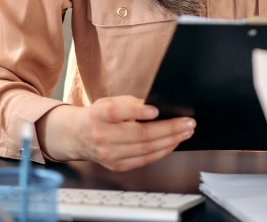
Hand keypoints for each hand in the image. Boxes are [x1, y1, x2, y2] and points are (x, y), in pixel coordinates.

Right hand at [37, 96, 194, 171]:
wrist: (77, 136)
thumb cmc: (98, 115)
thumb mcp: (109, 102)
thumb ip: (132, 103)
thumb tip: (160, 109)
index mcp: (99, 115)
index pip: (117, 112)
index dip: (137, 111)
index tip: (155, 110)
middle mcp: (103, 136)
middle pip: (140, 135)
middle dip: (169, 129)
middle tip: (188, 123)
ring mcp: (110, 154)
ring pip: (146, 150)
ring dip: (171, 141)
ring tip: (186, 132)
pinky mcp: (117, 166)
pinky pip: (144, 160)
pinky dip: (162, 151)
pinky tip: (173, 143)